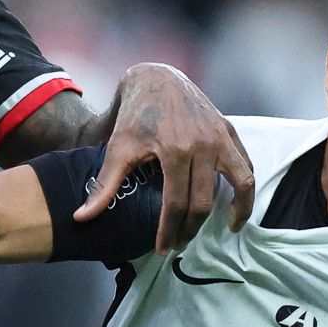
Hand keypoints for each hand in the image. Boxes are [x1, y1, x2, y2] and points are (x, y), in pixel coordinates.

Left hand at [78, 62, 250, 250]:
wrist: (157, 78)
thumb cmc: (135, 115)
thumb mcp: (118, 148)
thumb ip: (104, 185)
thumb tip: (81, 218)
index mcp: (175, 150)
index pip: (175, 203)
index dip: (168, 230)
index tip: (163, 248)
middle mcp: (203, 144)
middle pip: (203, 201)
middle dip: (191, 228)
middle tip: (181, 244)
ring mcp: (220, 137)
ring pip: (240, 183)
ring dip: (237, 210)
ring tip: (230, 228)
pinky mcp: (229, 131)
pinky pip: (246, 164)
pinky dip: (246, 187)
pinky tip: (238, 203)